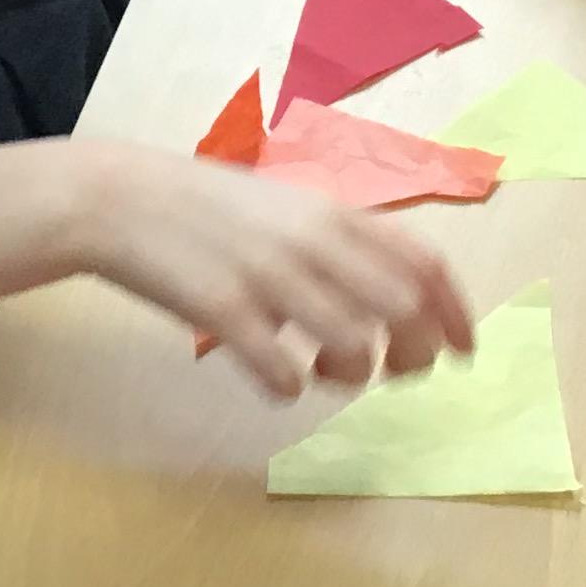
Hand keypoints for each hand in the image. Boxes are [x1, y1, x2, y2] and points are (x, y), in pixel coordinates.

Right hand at [0, 141, 475, 399]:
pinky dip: (292, 386)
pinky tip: (278, 378)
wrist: (119, 199)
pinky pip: (281, 371)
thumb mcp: (284, 206)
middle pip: (402, 310)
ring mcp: (269, 277)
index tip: (466, 350)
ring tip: (335, 372)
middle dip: (418, 354)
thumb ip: (337, 239)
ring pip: (352, 346)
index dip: (456, 312)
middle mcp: (311, 242)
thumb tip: (393, 287)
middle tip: (403, 374)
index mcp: (332, 212)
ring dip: (355, 374)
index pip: (423, 262)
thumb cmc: (206, 207)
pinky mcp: (223, 312)